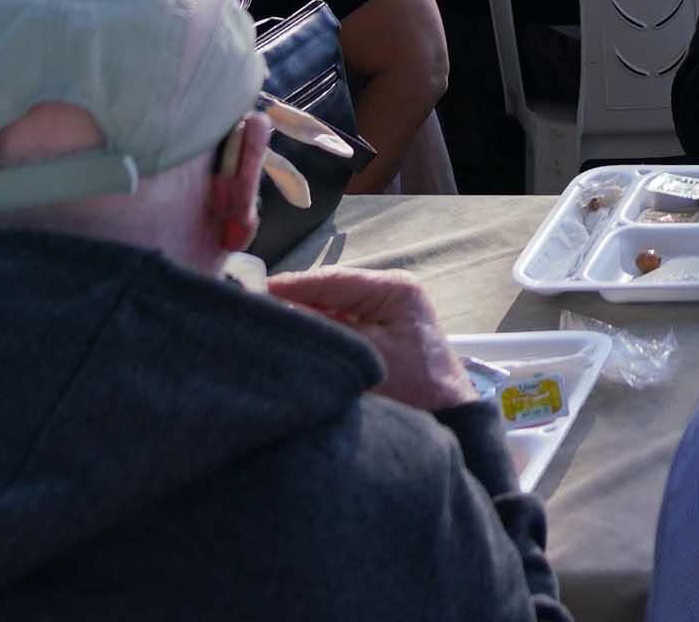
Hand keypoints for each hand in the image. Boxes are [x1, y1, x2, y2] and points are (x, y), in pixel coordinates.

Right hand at [267, 267, 472, 411]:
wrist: (448, 418)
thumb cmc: (416, 388)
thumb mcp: (366, 355)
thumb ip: (325, 331)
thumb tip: (279, 312)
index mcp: (393, 288)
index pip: (330, 279)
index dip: (288, 285)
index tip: (250, 291)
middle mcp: (386, 292)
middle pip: (325, 292)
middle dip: (289, 302)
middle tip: (249, 312)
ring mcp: (379, 312)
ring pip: (326, 308)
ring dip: (299, 318)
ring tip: (262, 326)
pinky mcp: (372, 333)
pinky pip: (334, 325)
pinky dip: (313, 333)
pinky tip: (289, 342)